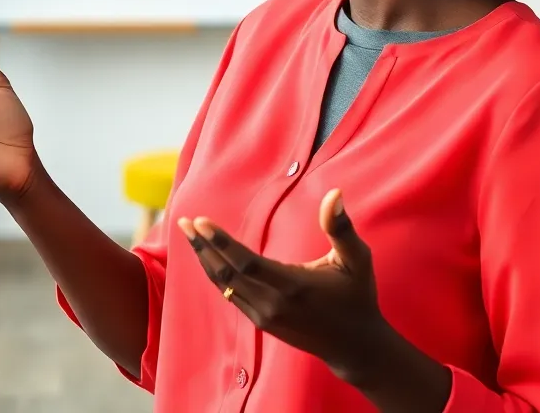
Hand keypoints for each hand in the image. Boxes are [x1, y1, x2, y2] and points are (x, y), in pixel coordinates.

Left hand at [178, 189, 385, 383]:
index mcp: (292, 286)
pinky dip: (216, 275)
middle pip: (226, 274)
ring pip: (224, 287)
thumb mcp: (356, 260)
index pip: (245, 263)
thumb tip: (335, 193)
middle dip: (201, 247)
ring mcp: (264, 316)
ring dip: (204, 260)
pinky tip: (208, 258)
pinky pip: (231, 296)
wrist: (353, 346)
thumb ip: (340, 227)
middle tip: (182, 221)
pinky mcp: (262, 322)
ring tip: (188, 235)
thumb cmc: (357, 297)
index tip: (200, 221)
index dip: (220, 242)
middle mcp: (272, 304)